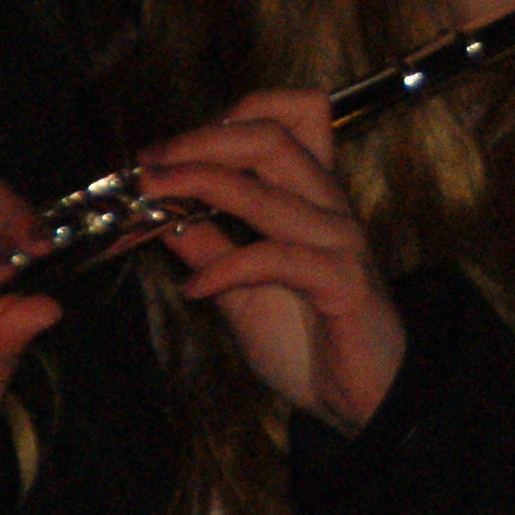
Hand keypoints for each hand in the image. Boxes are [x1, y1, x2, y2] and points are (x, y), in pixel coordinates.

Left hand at [137, 90, 405, 432]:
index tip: (175, 147)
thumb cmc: (312, 341)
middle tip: (150, 161)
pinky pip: (276, 258)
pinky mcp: (342, 282)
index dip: (231, 113)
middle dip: (200, 139)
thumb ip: (210, 248)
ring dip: (199, 184)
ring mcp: (338, 241)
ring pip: (267, 188)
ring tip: (152, 197)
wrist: (364, 401)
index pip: (295, 114)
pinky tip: (194, 289)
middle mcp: (328, 207)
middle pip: (271, 135)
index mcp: (311, 196)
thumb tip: (161, 213)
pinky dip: (225, 268)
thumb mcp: (243, 290)